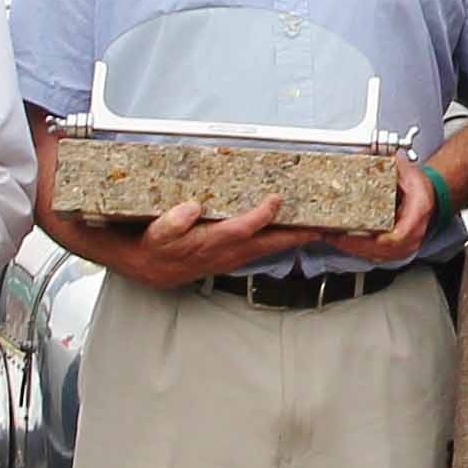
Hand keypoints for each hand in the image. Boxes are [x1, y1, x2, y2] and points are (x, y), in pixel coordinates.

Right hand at [126, 192, 312, 288]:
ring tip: (312, 229)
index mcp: (208, 244)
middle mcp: (223, 254)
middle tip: (319, 226)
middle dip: (293, 236)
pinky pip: (259, 251)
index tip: (277, 199)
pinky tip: (286, 235)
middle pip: (265, 245)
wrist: (148, 267)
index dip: (261, 216)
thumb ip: (172, 222)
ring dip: (289, 240)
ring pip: (265, 250)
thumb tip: (192, 208)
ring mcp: (229, 259)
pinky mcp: (229, 259)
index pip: (241, 230)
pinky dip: (276, 243)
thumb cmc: (153, 246)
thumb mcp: (155, 232)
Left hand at [313, 156, 436, 268]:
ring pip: (376, 255)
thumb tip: (382, 154)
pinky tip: (343, 243)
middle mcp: (413, 235)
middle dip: (353, 245)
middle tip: (332, 235)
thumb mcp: (409, 172)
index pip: (394, 237)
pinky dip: (358, 250)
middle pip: (380, 250)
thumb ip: (396, 164)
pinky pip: (376, 255)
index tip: (350, 235)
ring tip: (332, 238)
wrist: (428, 197)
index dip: (369, 240)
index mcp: (417, 214)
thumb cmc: (420, 188)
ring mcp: (406, 246)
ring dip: (352, 249)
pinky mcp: (397, 250)